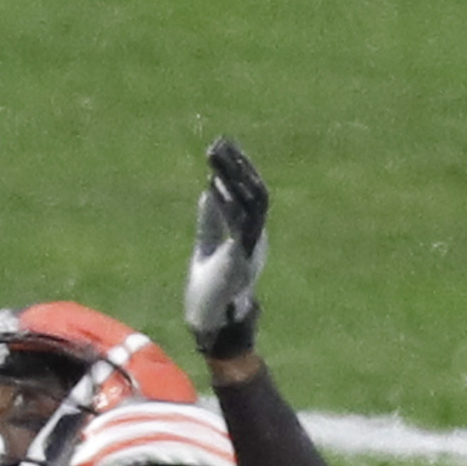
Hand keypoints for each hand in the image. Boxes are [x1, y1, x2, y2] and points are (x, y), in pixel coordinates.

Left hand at [182, 136, 270, 358]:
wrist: (210, 323)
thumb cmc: (211, 288)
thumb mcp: (208, 245)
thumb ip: (212, 220)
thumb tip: (210, 189)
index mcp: (252, 233)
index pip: (252, 192)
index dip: (240, 167)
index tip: (221, 145)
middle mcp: (258, 237)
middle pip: (256, 191)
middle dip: (238, 165)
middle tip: (218, 142)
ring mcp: (253, 247)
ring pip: (253, 203)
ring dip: (234, 178)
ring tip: (215, 158)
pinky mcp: (242, 259)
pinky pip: (241, 225)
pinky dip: (229, 204)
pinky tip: (214, 186)